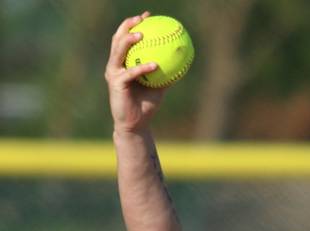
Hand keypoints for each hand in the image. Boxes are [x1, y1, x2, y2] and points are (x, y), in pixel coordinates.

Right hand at [105, 12, 165, 134]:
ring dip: (129, 41)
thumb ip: (166, 74)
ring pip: (119, 52)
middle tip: (141, 18)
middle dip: (128, 26)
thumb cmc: (146, 106)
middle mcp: (115, 65)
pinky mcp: (116, 84)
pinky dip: (142, 68)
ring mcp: (114, 74)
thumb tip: (183, 63)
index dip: (134, 25)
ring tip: (142, 34)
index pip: (126, 39)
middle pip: (118, 39)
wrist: (136, 124)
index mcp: (123, 63)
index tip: (147, 16)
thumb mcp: (159, 87)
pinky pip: (130, 73)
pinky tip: (154, 64)